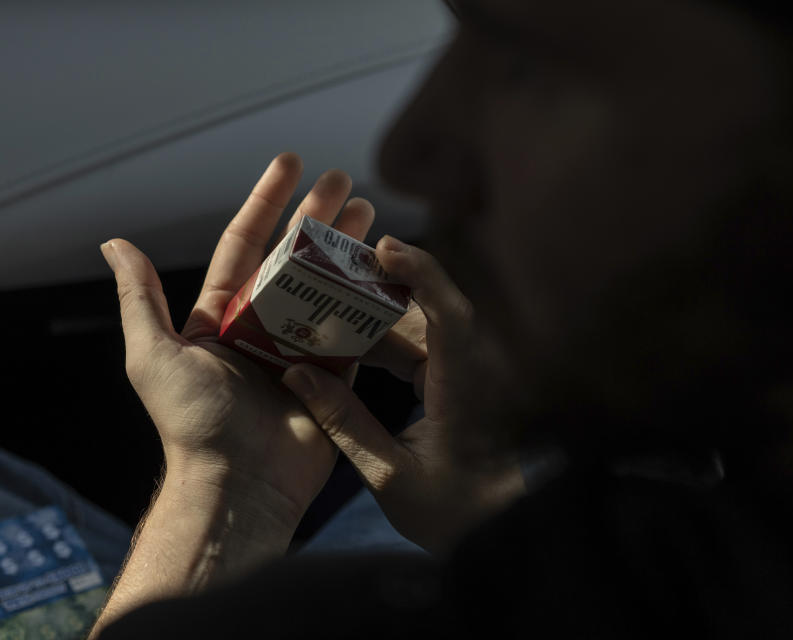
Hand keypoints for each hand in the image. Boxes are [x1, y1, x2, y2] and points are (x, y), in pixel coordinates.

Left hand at [101, 152, 371, 532]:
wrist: (239, 484)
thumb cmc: (192, 422)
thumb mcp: (154, 355)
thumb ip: (140, 299)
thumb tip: (115, 243)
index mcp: (221, 318)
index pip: (246, 244)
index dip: (267, 201)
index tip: (290, 163)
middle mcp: (261, 328)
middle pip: (294, 259)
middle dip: (317, 218)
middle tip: (343, 180)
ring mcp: (300, 351)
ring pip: (328, 288)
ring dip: (348, 250)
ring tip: (370, 216)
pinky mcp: (332, 377)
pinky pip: (353, 331)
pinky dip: (368, 302)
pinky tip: (386, 270)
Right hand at [281, 237, 525, 554]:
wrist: (495, 535)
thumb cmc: (452, 514)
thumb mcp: (388, 476)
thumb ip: (343, 422)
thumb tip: (297, 373)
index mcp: (465, 390)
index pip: (451, 315)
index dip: (421, 273)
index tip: (383, 247)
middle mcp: (471, 372)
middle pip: (431, 312)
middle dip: (382, 288)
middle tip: (331, 269)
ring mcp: (467, 377)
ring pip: (423, 329)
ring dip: (379, 318)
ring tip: (327, 305)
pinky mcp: (458, 386)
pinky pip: (422, 349)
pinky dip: (388, 344)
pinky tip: (351, 347)